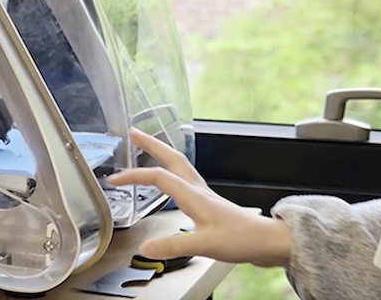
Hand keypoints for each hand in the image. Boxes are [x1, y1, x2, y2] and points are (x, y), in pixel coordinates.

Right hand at [106, 128, 293, 266]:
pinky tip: (170, 181)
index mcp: (194, 195)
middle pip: (171, 159)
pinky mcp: (209, 203)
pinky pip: (184, 179)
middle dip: (151, 144)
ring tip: (147, 149)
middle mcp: (198, 190)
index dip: (134, 176)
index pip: (158, 177)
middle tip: (133, 133)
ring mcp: (204, 195)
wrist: (266, 241)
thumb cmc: (241, 239)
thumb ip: (173, 245)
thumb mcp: (204, 245)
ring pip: (179, 166)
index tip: (114, 179)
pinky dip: (171, 173)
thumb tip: (145, 247)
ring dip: (161, 154)